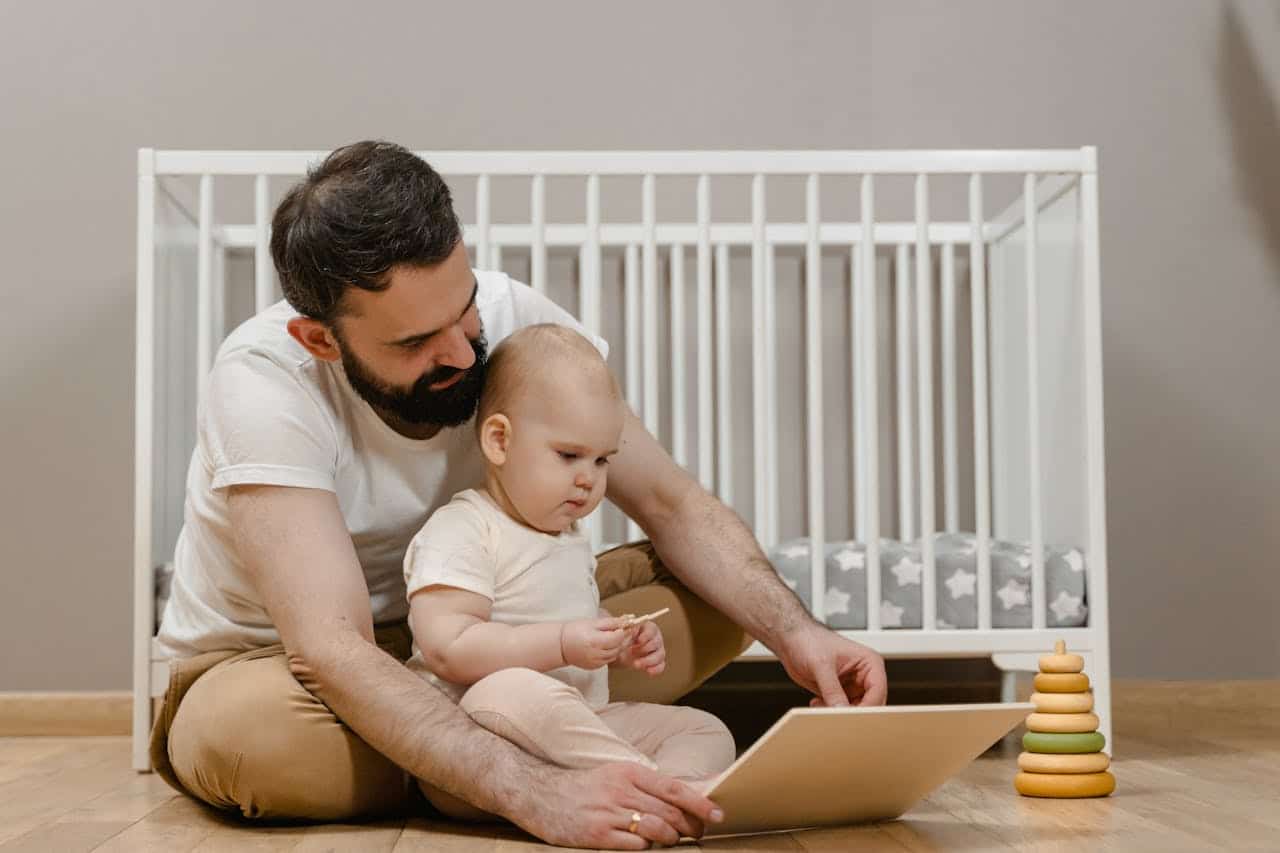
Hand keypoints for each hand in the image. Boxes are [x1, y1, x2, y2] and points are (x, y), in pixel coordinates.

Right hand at [518, 762, 723, 848]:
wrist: (540, 793)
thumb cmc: (584, 787)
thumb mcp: (616, 775)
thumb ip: (645, 786)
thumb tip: (680, 798)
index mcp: (629, 772)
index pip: (674, 787)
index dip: (700, 803)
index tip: (718, 813)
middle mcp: (621, 790)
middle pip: (670, 811)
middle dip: (690, 825)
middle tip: (699, 832)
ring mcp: (609, 813)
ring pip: (656, 829)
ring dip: (671, 838)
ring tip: (672, 840)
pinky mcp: (597, 834)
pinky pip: (634, 845)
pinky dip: (645, 847)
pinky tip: (643, 844)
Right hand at [561, 616, 628, 669]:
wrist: (561, 645)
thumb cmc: (575, 630)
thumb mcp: (592, 623)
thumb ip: (610, 623)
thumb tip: (626, 621)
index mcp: (595, 641)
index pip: (617, 638)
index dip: (624, 631)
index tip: (628, 625)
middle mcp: (596, 654)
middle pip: (618, 647)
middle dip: (624, 639)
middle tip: (626, 630)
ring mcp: (595, 662)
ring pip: (615, 654)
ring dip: (619, 646)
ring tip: (617, 637)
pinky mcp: (595, 667)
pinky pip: (609, 660)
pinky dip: (612, 652)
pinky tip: (608, 645)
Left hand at [613, 620, 665, 675]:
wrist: (616, 652)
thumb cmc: (620, 639)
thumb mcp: (620, 632)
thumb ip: (625, 626)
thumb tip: (628, 622)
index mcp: (646, 628)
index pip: (652, 629)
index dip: (647, 635)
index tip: (639, 640)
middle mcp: (654, 638)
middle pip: (657, 642)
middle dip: (646, 648)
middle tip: (633, 652)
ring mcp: (656, 650)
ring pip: (660, 654)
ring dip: (649, 660)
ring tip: (636, 664)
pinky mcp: (655, 662)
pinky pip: (661, 665)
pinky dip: (656, 669)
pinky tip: (648, 671)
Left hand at [777, 622, 887, 706]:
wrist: (792, 640)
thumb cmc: (809, 640)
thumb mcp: (820, 665)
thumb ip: (831, 689)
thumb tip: (840, 709)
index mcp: (869, 662)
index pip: (878, 691)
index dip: (867, 707)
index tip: (851, 716)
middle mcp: (864, 675)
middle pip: (870, 704)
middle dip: (852, 712)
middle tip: (835, 715)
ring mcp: (852, 685)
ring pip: (855, 710)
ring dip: (839, 713)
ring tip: (822, 705)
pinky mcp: (839, 692)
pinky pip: (842, 710)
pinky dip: (830, 711)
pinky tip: (817, 703)